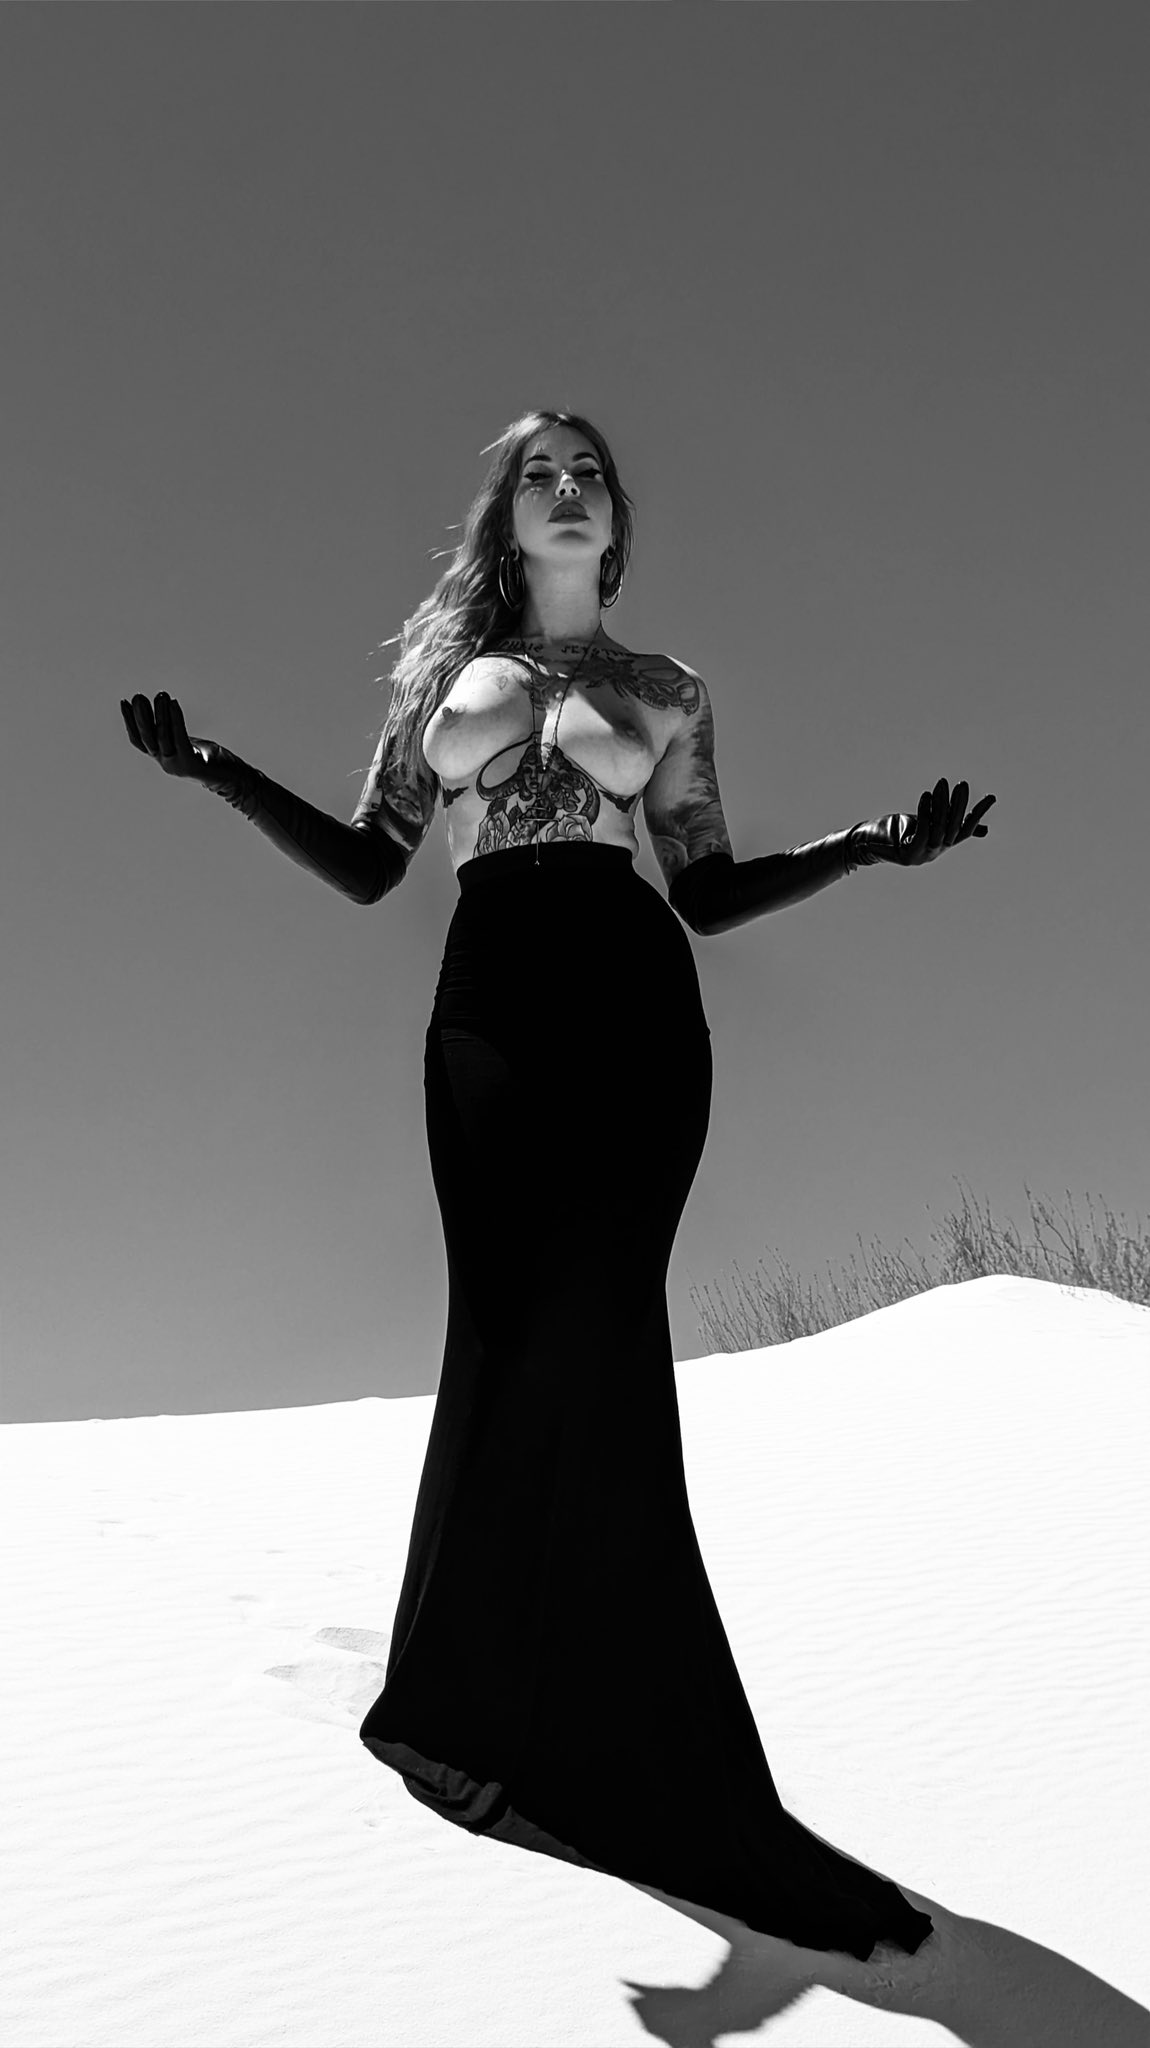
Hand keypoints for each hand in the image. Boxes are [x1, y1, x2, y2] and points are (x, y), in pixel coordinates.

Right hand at [120, 691, 237, 789]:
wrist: (234, 780)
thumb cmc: (213, 759)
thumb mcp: (189, 743)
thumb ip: (175, 733)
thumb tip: (166, 710)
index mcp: (163, 758)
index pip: (139, 740)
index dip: (129, 722)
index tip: (124, 701)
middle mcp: (166, 763)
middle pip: (148, 738)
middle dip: (141, 716)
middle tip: (138, 696)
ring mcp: (177, 765)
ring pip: (163, 736)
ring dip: (160, 714)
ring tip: (161, 695)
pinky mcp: (191, 764)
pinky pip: (180, 737)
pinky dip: (176, 719)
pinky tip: (174, 704)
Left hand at [849, 777, 995, 867]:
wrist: (866, 843)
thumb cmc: (894, 831)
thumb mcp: (922, 823)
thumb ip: (943, 820)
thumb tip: (975, 826)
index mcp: (941, 844)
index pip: (966, 828)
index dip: (979, 813)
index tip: (993, 797)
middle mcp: (935, 851)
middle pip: (953, 826)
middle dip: (959, 804)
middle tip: (961, 783)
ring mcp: (923, 855)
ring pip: (939, 827)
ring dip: (941, 804)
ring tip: (941, 783)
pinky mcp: (909, 854)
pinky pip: (923, 831)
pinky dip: (926, 812)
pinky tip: (926, 795)